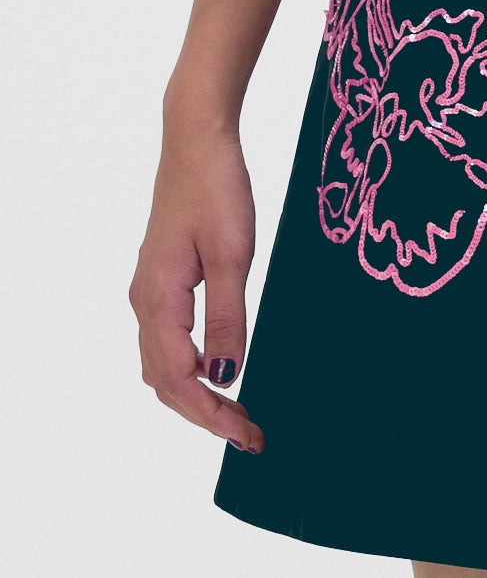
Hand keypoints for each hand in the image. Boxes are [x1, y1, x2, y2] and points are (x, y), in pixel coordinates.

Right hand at [129, 112, 263, 453]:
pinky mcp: (163, 282)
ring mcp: (150, 292)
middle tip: (250, 435)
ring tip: (238, 413)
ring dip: (196, 395)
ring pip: (163, 365)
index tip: (246, 436)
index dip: (210, 415)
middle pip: (165, 382)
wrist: (197, 141)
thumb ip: (228, 317)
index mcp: (158, 300)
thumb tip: (225, 375)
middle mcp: (145, 302)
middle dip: (204, 415)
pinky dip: (190, 369)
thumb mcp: (233, 255)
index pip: (178, 380)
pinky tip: (218, 372)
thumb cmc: (216, 190)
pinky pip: (168, 342)